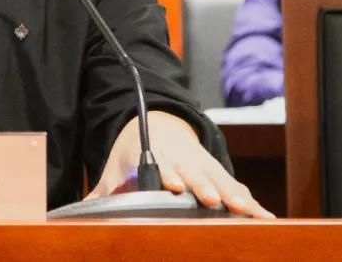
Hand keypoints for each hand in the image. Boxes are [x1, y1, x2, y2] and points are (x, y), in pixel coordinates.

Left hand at [87, 111, 274, 217]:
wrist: (160, 123)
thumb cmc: (136, 152)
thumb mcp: (116, 167)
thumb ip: (100, 191)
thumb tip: (76, 208)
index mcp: (156, 156)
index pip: (161, 166)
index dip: (168, 175)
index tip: (173, 184)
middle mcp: (183, 161)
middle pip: (195, 173)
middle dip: (203, 186)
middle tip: (211, 199)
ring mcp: (204, 166)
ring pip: (221, 179)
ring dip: (234, 196)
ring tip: (247, 211)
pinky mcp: (220, 174)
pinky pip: (238, 188)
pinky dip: (252, 202)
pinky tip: (265, 218)